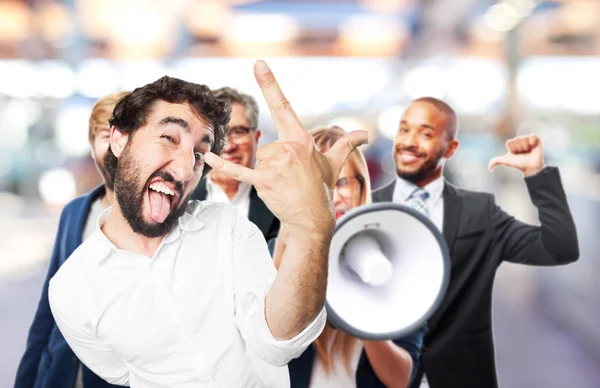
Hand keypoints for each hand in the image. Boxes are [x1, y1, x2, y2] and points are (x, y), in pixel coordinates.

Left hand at [204, 61, 367, 235]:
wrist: (313, 218)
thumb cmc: (321, 189)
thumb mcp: (334, 163)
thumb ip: (345, 144)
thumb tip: (364, 134)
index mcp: (302, 140)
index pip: (284, 106)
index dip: (270, 84)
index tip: (259, 65)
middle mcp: (289, 148)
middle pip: (267, 146)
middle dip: (275, 162)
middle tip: (290, 178)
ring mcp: (276, 164)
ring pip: (259, 159)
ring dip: (267, 172)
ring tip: (282, 185)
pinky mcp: (264, 180)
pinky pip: (239, 171)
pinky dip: (223, 165)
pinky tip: (208, 158)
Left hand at [488, 133, 544, 176]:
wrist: (530, 167)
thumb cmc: (518, 164)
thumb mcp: (506, 161)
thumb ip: (495, 161)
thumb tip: (489, 169)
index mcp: (512, 144)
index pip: (510, 142)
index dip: (512, 148)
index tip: (515, 154)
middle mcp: (520, 141)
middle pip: (516, 139)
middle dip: (519, 148)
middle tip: (523, 153)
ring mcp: (528, 140)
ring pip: (523, 138)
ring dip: (525, 146)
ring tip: (528, 151)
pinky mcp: (536, 140)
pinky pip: (532, 135)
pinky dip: (532, 141)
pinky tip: (533, 146)